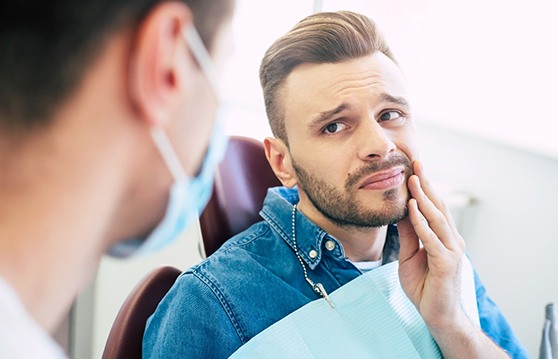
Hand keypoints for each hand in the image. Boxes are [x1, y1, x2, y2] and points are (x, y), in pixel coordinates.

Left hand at [397, 160, 465, 332]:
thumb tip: (400, 211)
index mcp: (444, 238)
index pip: (434, 207)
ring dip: (424, 197)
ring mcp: (451, 251)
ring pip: (437, 219)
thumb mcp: (409, 255)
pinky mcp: (446, 264)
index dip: (425, 187)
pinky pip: (431, 239)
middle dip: (427, 184)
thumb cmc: (424, 286)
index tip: (415, 168)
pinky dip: (422, 222)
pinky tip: (414, 208)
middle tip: (417, 163)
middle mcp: (452, 240)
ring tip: (414, 179)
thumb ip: (408, 234)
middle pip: (438, 207)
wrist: (437, 315)